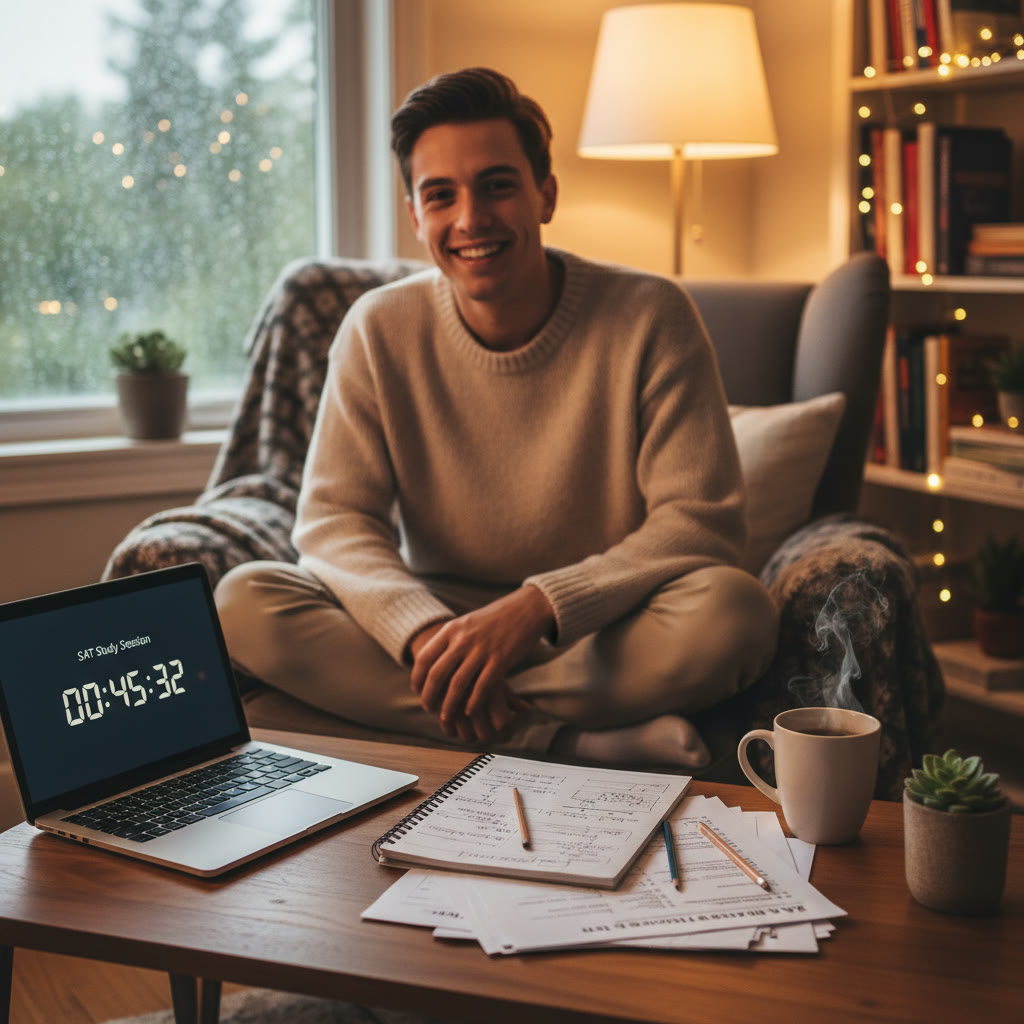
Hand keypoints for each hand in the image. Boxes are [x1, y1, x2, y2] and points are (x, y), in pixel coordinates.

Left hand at [409, 586, 554, 742]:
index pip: (425, 658)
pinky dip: (473, 702)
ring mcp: (482, 650)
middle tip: (428, 708)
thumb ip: (451, 639)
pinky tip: (469, 711)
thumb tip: (432, 659)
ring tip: (445, 717)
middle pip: (437, 674)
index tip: (417, 691)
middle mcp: (463, 639)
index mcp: (452, 629)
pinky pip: (482, 687)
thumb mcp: (468, 622)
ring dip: (449, 705)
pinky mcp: (500, 660)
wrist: (527, 608)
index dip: (417, 678)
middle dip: (429, 696)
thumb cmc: (496, 618)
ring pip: (458, 685)